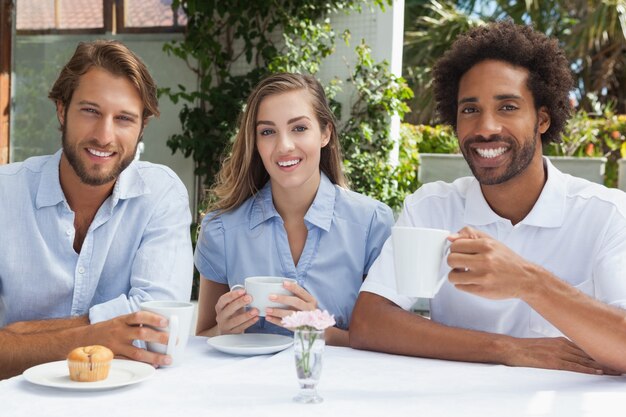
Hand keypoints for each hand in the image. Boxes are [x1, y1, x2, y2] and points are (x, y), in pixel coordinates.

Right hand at [88, 311, 173, 366]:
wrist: (82, 339)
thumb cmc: (107, 329)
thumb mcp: (119, 320)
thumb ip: (136, 322)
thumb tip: (161, 323)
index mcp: (122, 320)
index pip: (139, 316)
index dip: (153, 318)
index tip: (166, 321)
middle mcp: (119, 332)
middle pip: (141, 333)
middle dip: (159, 337)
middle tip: (173, 341)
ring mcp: (116, 346)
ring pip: (137, 352)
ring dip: (155, 356)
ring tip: (168, 359)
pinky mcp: (114, 358)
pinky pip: (130, 362)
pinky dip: (143, 364)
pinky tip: (154, 365)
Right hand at [214, 288, 258, 334]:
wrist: (226, 329)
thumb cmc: (231, 313)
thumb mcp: (231, 305)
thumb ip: (237, 298)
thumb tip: (250, 289)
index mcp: (219, 307)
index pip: (223, 299)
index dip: (233, 295)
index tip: (243, 291)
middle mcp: (220, 316)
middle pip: (229, 309)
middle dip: (240, 303)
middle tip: (250, 298)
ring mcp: (225, 326)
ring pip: (235, 321)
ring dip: (246, 315)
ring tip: (255, 310)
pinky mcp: (232, 333)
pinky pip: (241, 328)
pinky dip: (249, 323)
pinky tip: (256, 318)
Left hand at [264, 281, 317, 327]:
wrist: (316, 328)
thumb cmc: (307, 311)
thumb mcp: (307, 303)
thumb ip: (298, 296)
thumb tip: (279, 287)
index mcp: (311, 301)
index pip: (301, 292)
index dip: (292, 287)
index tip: (283, 283)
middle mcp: (309, 309)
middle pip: (296, 302)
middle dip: (283, 299)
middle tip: (270, 297)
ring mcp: (304, 319)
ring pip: (290, 314)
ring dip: (278, 312)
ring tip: (267, 309)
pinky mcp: (298, 327)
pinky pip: (286, 324)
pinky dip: (276, 321)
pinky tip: (269, 317)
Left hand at [446, 226, 535, 298]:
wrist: (525, 278)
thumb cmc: (506, 260)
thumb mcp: (491, 241)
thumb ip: (470, 235)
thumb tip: (450, 237)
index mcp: (486, 246)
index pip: (455, 245)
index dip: (455, 249)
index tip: (459, 252)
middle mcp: (485, 261)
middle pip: (451, 260)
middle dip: (453, 261)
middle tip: (461, 263)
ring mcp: (483, 277)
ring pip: (452, 276)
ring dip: (455, 274)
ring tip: (464, 273)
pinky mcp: (482, 290)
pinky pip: (459, 287)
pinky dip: (462, 284)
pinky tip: (471, 280)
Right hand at [503, 336, 621, 374]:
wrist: (513, 348)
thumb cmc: (527, 348)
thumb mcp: (546, 344)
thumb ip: (559, 348)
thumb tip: (569, 354)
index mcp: (561, 340)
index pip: (586, 347)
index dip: (601, 353)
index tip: (612, 356)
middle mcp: (563, 345)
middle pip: (590, 354)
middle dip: (606, 359)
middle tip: (619, 364)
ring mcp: (560, 353)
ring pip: (586, 360)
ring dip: (603, 366)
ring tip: (615, 370)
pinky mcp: (555, 362)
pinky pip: (576, 366)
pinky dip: (589, 369)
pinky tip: (598, 371)